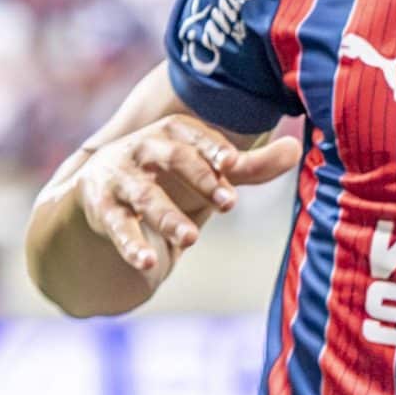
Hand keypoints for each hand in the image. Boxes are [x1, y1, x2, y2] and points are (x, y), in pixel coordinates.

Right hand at [74, 113, 298, 276]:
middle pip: (173, 157)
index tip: (233, 164)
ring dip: (168, 217)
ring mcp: (120, 177)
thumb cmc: (167, 173)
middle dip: (200, 179)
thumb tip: (295, 149)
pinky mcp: (102, 207)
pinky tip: (148, 262)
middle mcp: (143, 147)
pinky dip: (131, 245)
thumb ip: (247, 165)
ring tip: (191, 238)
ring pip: (145, 195)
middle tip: (229, 204)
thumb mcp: (204, 168)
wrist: (100, 187)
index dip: (213, 148)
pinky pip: (117, 226)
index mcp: (172, 132)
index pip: (194, 135)